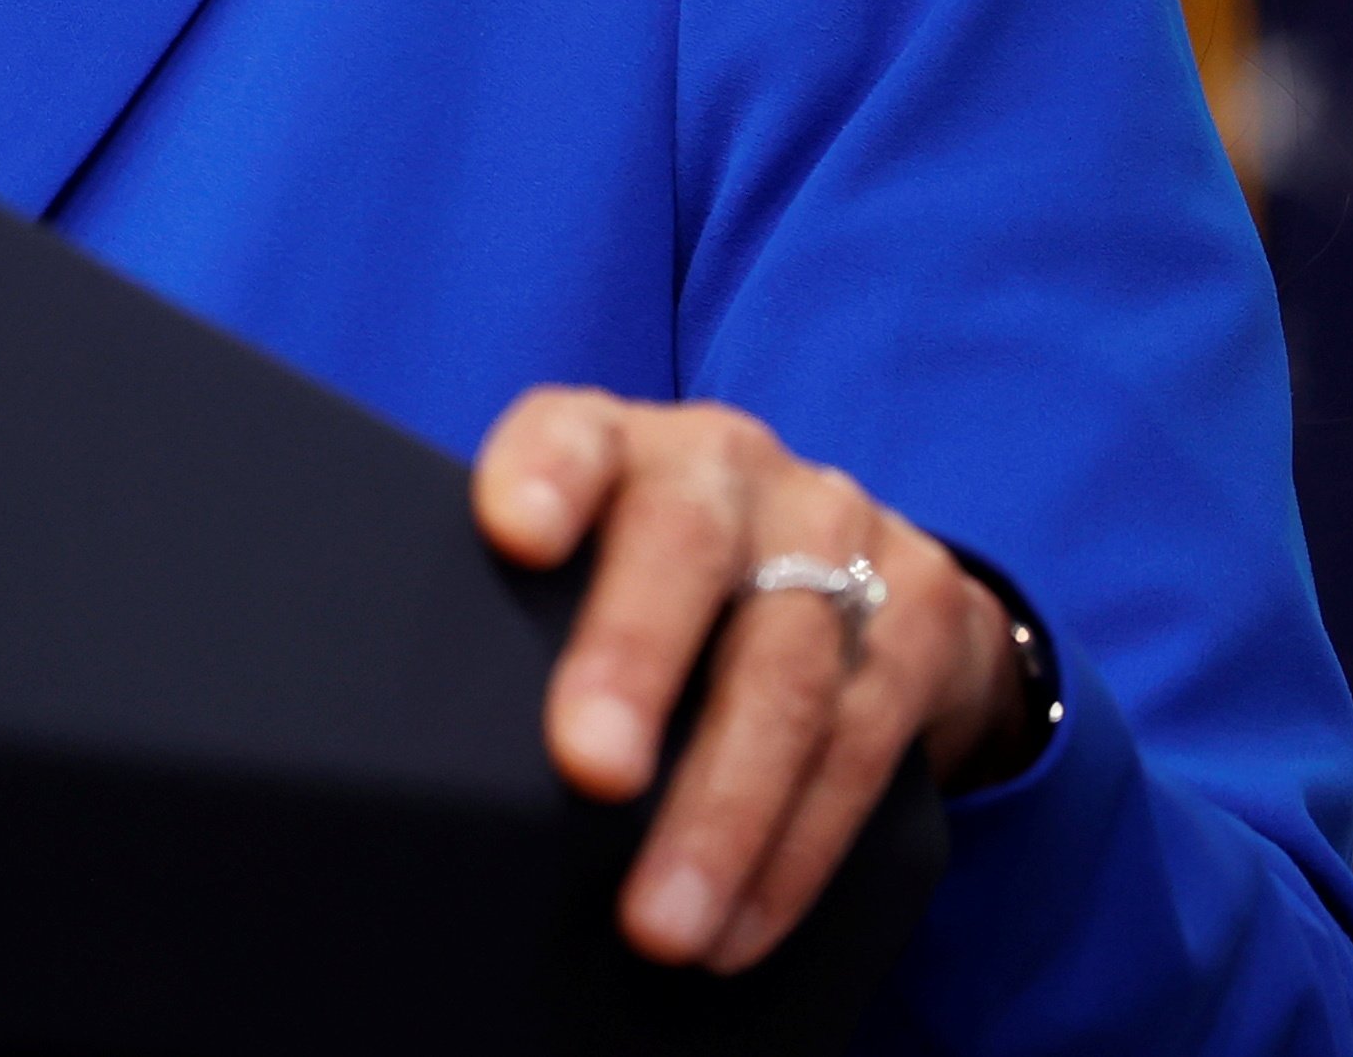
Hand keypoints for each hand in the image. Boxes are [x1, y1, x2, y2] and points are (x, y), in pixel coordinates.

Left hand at [474, 389, 1031, 972]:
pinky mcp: (921, 613)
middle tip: (590, 770)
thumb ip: (521, 607)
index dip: (546, 471)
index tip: (512, 531)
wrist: (844, 559)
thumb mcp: (587, 556)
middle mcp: (728, 466)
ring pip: (787, 671)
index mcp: (620, 441)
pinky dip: (796, 851)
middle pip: (684, 548)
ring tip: (662, 920)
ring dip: (725, 812)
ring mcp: (836, 530)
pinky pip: (864, 744)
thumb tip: (431, 747)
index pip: (571, 430)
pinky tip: (741, 923)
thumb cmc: (651, 576)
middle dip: (635, 661)